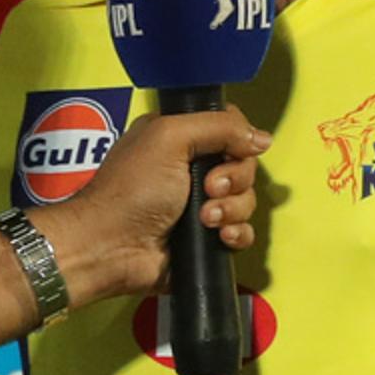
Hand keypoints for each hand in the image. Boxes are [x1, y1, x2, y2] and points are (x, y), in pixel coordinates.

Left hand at [30, 109, 267, 304]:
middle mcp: (191, 168)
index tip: (228, 152)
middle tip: (208, 189)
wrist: (112, 247)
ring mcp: (200, 204)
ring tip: (204, 219)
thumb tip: (262, 138)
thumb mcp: (170, 138)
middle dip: (234, 178)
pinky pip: (243, 232)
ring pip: (246, 199)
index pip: (230, 128)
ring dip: (231, 209)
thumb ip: (219, 127)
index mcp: (179, 137)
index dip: (238, 139)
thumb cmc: (132, 189)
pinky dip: (236, 234)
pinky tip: (218, 237)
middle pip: (244, 164)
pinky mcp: (206, 237)